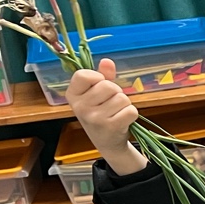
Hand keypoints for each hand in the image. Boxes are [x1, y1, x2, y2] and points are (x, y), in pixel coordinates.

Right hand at [66, 58, 145, 175]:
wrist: (107, 142)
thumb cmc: (101, 113)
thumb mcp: (96, 94)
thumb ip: (102, 76)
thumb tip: (107, 61)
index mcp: (73, 95)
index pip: (83, 75)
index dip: (97, 77)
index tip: (99, 85)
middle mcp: (80, 107)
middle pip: (108, 85)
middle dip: (116, 92)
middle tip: (111, 103)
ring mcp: (95, 118)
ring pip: (122, 98)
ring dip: (124, 104)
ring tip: (116, 112)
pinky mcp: (111, 127)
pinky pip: (131, 110)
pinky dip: (132, 113)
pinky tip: (123, 120)